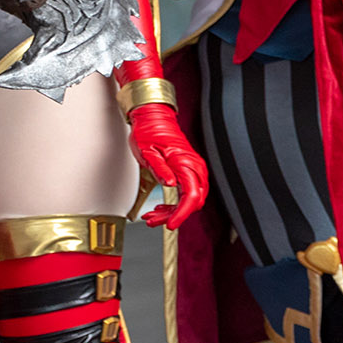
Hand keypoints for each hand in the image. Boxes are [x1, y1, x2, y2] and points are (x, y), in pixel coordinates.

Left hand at [127, 101, 206, 228]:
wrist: (152, 117)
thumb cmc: (148, 132)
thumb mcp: (148, 153)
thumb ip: (160, 170)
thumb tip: (170, 185)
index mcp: (185, 163)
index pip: (191, 196)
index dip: (182, 214)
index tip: (171, 224)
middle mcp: (194, 167)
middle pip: (192, 201)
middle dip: (174, 215)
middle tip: (154, 220)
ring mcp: (193, 168)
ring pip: (190, 199)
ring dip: (173, 211)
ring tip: (153, 216)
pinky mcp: (188, 170)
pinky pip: (187, 192)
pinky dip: (174, 203)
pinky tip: (160, 207)